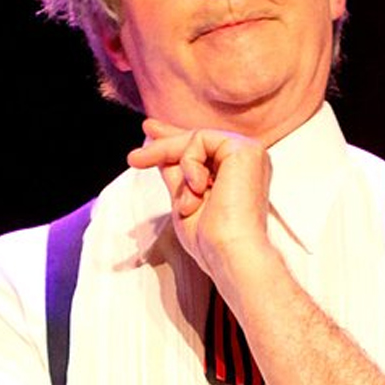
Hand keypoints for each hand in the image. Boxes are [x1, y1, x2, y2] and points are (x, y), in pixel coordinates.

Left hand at [127, 118, 274, 278]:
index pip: (202, 149)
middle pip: (197, 140)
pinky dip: (189, 164)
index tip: (148, 132)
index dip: (173, 141)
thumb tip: (154, 146)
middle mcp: (247, 160)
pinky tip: (197, 189)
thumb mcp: (184, 199)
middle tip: (134, 158)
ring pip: (195, 138)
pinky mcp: (245, 149)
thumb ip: (174, 172)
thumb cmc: (210, 239)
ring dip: (178, 167)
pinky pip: (200, 139)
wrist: (230, 253)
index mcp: (237, 174)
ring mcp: (249, 152)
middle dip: (164, 145)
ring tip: (185, 202)